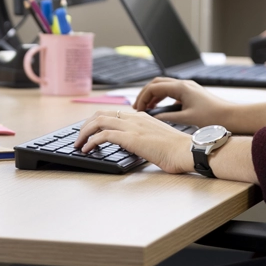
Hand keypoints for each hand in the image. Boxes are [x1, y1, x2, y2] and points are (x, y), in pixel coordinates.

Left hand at [74, 109, 195, 173]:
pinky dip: (90, 141)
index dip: (97, 121)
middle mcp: (135, 118)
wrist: (188, 151)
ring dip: (84, 133)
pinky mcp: (131, 138)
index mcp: (141, 116)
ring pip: (98, 121)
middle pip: (101, 114)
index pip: (113, 114)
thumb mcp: (157, 139)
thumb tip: (133, 144)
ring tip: (78, 144)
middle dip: (86, 125)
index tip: (89, 131)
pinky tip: (86, 149)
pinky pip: (103, 136)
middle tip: (79, 137)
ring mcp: (132, 126)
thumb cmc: (177, 150)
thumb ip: (144, 137)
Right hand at [133, 77, 244, 131]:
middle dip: (145, 94)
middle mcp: (184, 84)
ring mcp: (188, 88)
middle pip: (157, 83)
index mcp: (181, 87)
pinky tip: (162, 109)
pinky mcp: (192, 93)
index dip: (143, 98)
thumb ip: (167, 117)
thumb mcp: (187, 118)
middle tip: (138, 107)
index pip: (154, 87)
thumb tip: (153, 117)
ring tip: (147, 108)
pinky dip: (163, 98)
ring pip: (164, 87)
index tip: (137, 109)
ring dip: (154, 96)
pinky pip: (172, 92)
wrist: (232, 116)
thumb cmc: (213, 116)